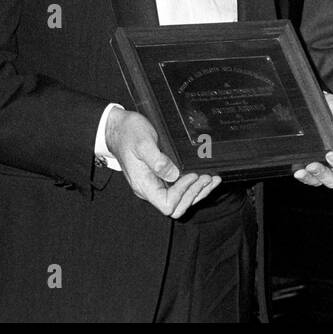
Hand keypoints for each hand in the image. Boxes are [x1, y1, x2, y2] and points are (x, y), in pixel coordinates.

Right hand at [105, 108, 220, 217]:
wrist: (119, 128)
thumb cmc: (128, 134)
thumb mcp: (143, 144)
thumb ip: (157, 161)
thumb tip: (173, 175)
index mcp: (143, 185)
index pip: (167, 203)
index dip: (182, 193)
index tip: (192, 175)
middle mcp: (150, 188)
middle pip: (177, 206)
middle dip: (195, 193)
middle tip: (207, 178)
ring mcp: (157, 184)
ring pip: (182, 199)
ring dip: (199, 191)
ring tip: (213, 179)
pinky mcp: (163, 177)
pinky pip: (181, 189)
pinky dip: (196, 185)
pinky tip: (207, 176)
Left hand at [294, 91, 332, 187]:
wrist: (321, 103)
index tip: (330, 154)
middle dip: (324, 175)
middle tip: (313, 165)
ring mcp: (323, 164)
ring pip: (318, 181)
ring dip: (310, 178)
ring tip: (302, 171)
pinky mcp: (309, 162)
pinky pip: (307, 176)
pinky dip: (302, 175)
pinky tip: (297, 170)